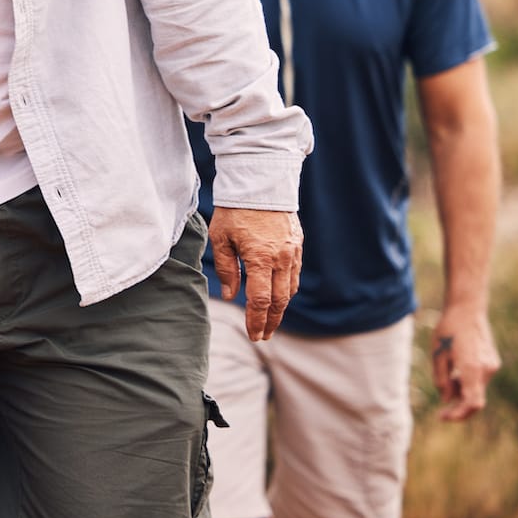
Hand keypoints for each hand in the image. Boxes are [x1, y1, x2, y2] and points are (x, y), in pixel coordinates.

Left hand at [208, 207, 302, 340]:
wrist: (260, 182)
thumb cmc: (234, 210)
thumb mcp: (220, 238)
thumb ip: (226, 268)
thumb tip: (230, 295)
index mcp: (260, 258)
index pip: (260, 300)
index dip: (256, 320)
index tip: (253, 335)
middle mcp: (280, 258)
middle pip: (279, 300)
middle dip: (271, 321)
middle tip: (262, 336)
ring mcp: (292, 252)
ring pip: (290, 289)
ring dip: (280, 308)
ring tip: (269, 320)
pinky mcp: (297, 244)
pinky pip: (294, 274)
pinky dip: (287, 289)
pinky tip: (278, 295)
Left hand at [430, 307, 498, 420]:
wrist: (467, 309)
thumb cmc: (448, 330)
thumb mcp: (438, 355)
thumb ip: (442, 380)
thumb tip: (447, 400)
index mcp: (471, 369)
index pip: (472, 403)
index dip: (458, 414)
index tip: (442, 416)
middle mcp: (486, 370)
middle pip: (475, 400)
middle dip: (459, 404)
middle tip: (442, 402)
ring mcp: (492, 365)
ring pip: (477, 389)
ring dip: (462, 390)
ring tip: (448, 371)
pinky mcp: (493, 361)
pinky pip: (480, 379)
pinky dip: (468, 381)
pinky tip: (457, 367)